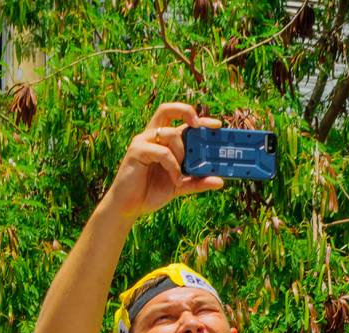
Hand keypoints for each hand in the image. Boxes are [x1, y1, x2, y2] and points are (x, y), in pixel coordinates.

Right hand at [108, 103, 224, 222]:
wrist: (129, 208)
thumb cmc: (150, 193)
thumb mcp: (179, 186)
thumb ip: (197, 182)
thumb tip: (219, 181)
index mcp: (163, 140)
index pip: (181, 121)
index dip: (199, 118)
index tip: (217, 125)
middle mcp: (153, 136)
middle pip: (168, 109)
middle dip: (186, 112)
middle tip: (199, 125)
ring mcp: (143, 141)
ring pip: (169, 133)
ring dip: (181, 152)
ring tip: (182, 172)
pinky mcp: (136, 151)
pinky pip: (161, 151)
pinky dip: (172, 164)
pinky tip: (175, 178)